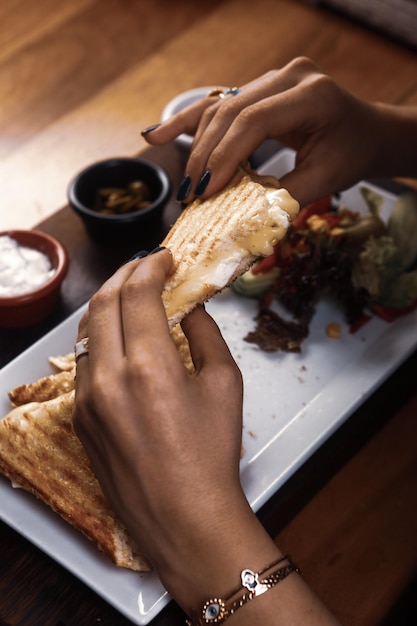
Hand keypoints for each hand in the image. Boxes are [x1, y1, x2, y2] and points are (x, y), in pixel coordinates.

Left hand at [72, 250, 258, 607]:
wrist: (183, 517)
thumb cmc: (212, 454)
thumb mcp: (224, 385)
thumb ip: (206, 334)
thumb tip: (189, 308)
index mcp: (149, 366)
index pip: (138, 294)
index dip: (151, 267)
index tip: (164, 259)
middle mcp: (108, 377)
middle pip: (103, 303)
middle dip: (124, 275)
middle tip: (145, 267)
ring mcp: (87, 398)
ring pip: (87, 331)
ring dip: (108, 303)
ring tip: (130, 295)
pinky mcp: (80, 417)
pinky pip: (84, 362)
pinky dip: (101, 337)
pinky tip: (119, 338)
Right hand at [143, 56, 416, 206]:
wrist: (366, 132)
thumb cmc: (350, 155)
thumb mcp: (324, 180)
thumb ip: (283, 197)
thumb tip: (237, 219)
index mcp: (312, 95)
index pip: (253, 122)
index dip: (224, 158)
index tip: (205, 193)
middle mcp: (289, 76)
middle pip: (229, 112)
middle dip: (205, 157)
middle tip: (189, 195)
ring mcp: (272, 77)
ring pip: (219, 108)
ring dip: (196, 146)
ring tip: (184, 183)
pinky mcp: (259, 86)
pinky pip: (218, 102)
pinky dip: (188, 121)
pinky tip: (157, 134)